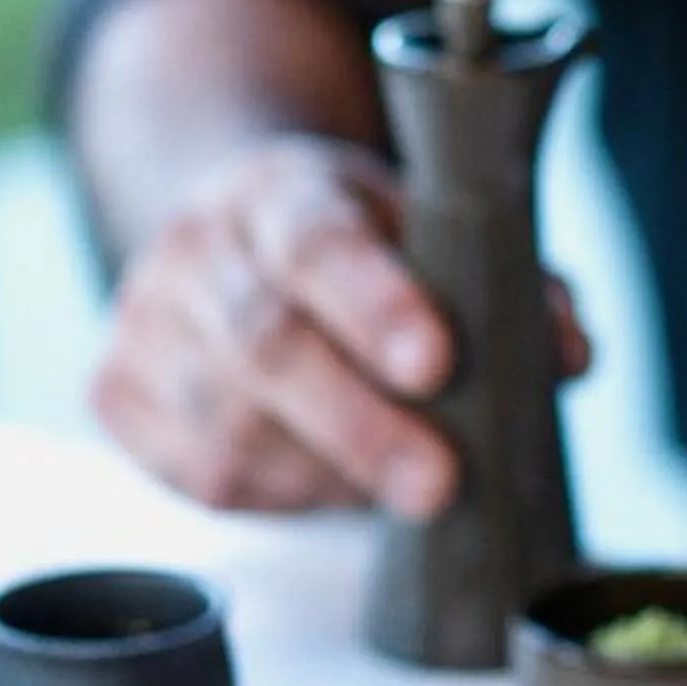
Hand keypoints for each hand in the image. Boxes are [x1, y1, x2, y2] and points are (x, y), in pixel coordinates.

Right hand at [89, 133, 589, 515]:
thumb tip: (571, 352)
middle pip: (266, 346)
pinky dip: (280, 498)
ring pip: (230, 426)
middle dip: (361, 424)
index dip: (376, 304)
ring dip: (328, 474)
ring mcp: (141, 322)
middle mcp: (193, 246)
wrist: (230, 230)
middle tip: (441, 483)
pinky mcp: (115, 394)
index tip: (438, 363)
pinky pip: (199, 474)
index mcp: (275, 187)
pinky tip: (334, 489)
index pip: (317, 242)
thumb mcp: (425, 226)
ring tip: (404, 490)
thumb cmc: (353, 240)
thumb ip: (506, 281)